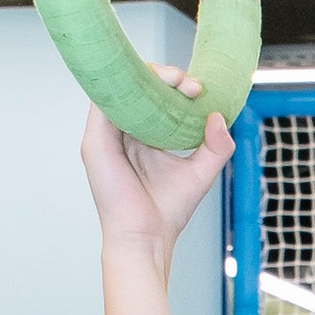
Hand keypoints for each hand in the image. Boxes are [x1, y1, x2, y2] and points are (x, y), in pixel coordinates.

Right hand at [81, 66, 232, 267]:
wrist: (147, 238)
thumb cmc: (167, 210)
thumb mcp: (201, 172)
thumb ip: (216, 146)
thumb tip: (219, 116)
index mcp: (140, 135)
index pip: (151, 95)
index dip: (174, 84)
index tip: (199, 90)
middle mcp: (121, 131)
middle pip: (136, 86)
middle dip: (166, 76)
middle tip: (192, 86)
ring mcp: (105, 134)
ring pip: (120, 87)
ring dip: (149, 76)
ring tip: (178, 82)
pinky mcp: (95, 141)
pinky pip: (103, 101)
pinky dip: (125, 87)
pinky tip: (153, 86)